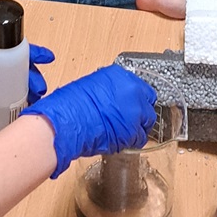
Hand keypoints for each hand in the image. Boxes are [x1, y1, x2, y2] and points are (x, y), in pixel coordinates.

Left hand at [0, 43, 54, 110]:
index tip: (48, 58)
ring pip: (13, 82)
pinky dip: (14, 100)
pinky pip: (4, 94)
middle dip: (33, 77)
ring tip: (36, 102)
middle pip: (18, 69)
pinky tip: (20, 109)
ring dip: (26, 90)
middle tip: (41, 91)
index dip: (33, 54)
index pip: (13, 51)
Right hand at [27, 64, 157, 176]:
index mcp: (121, 76)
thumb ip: (108, 91)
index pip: (141, 88)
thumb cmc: (71, 105)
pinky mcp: (134, 131)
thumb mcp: (90, 86)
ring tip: (123, 133)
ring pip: (146, 123)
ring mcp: (136, 111)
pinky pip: (139, 138)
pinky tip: (121, 141)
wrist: (68, 121)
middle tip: (129, 120)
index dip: (136, 99)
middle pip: (148, 104)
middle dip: (141, 113)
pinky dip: (132, 141)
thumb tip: (112, 98)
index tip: (132, 105)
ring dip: (137, 128)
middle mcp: (133, 91)